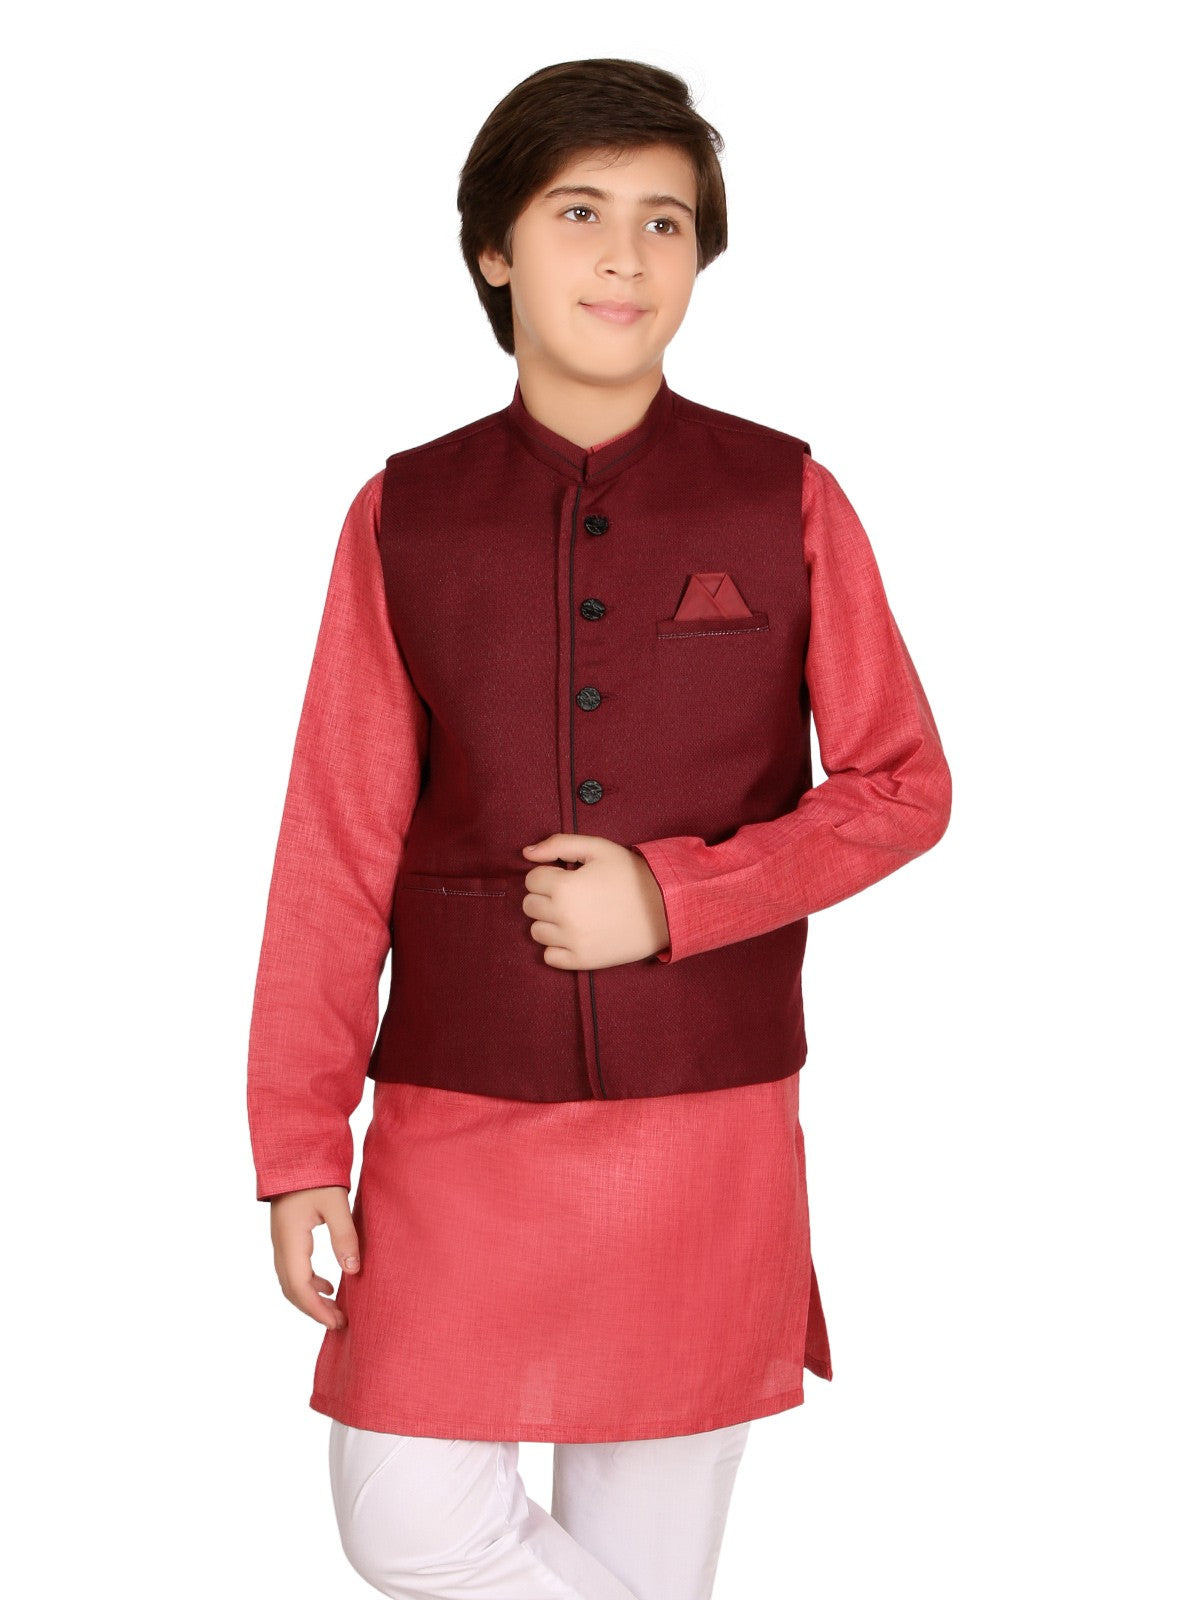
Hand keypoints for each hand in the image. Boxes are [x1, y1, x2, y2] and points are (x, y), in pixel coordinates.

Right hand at [269, 1185, 360, 1330]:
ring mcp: (281, 1241)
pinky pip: (294, 1269)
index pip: (299, 1286)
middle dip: (314, 1309)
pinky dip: (309, 1283)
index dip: (317, 1309)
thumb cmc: (316, 1175)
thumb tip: (353, 1271)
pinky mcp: (287, 1236)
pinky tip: (329, 1285)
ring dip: (311, 1298)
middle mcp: (281, 1244)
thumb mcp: (336, 1204)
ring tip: (336, 1309)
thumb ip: (345, 1236)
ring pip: (291, 1281)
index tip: (336, 1323)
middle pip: (292, 1289)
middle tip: (340, 1323)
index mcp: (290, 1240)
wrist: (295, 1152)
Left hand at [519, 833, 668, 968]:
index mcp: (564, 886)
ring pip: (536, 931)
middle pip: (530, 905)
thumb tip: (526, 853)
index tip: (568, 876)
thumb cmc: (631, 875)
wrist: (665, 909)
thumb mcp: (598, 848)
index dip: (548, 874)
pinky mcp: (582, 961)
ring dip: (549, 921)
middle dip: (546, 897)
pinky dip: (557, 947)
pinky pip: (549, 957)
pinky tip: (576, 934)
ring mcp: (572, 942)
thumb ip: (558, 844)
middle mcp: (563, 916)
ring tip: (575, 913)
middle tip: (572, 894)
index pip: (531, 880)